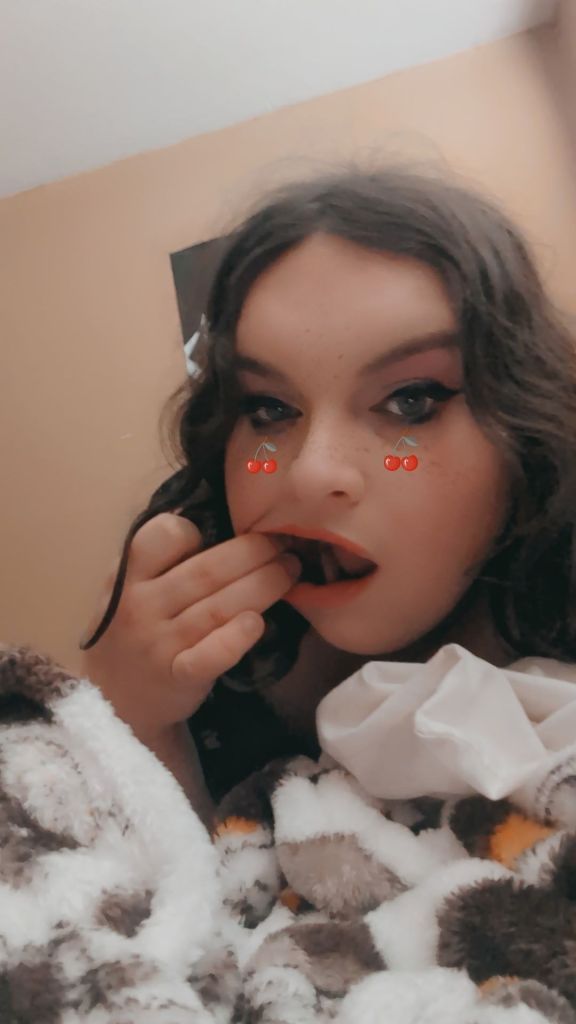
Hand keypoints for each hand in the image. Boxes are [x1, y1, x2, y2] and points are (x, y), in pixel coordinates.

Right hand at [79, 514, 300, 742]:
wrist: (114, 701)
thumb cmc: (131, 631)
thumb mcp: (127, 588)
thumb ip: (157, 559)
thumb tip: (208, 517)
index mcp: (128, 577)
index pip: (162, 535)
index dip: (197, 530)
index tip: (223, 536)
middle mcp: (141, 607)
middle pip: (207, 571)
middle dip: (255, 552)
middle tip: (286, 546)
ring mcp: (160, 644)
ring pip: (219, 608)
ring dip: (264, 586)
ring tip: (291, 572)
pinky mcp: (180, 677)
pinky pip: (211, 655)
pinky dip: (236, 638)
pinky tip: (256, 623)